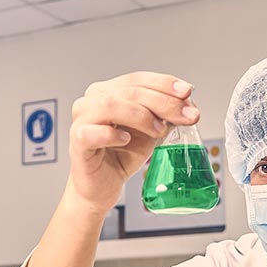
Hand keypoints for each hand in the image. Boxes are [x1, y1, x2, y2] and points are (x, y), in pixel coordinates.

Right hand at [66, 71, 199, 214]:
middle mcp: (92, 101)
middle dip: (163, 102)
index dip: (164, 83)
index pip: (139, 79)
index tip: (187, 93)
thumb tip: (189, 105)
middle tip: (185, 115)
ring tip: (158, 131)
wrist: (103, 187)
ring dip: (141, 115)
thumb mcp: (150, 133)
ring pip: (111, 104)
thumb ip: (164, 117)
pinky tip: (126, 140)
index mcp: (109, 92)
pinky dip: (112, 134)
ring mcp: (82, 120)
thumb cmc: (121, 157)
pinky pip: (92, 132)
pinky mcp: (78, 142)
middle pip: (130, 91)